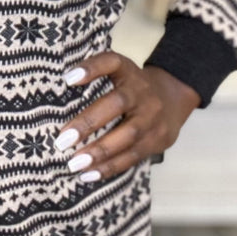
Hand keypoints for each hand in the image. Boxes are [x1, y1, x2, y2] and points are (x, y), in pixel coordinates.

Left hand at [55, 53, 199, 181]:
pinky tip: (89, 174)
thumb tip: (63, 87)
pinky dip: (110, 167)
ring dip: (99, 152)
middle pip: (117, 104)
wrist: (174, 98)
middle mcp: (142, 92)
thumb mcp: (119, 71)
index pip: (112, 62)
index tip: (68, 79)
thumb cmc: (132, 86)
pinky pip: (133, 156)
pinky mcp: (158, 140)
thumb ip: (95, 73)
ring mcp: (153, 117)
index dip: (91, 68)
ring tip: (75, 163)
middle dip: (89, 123)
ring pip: (128, 135)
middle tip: (63, 140)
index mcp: (129, 72)